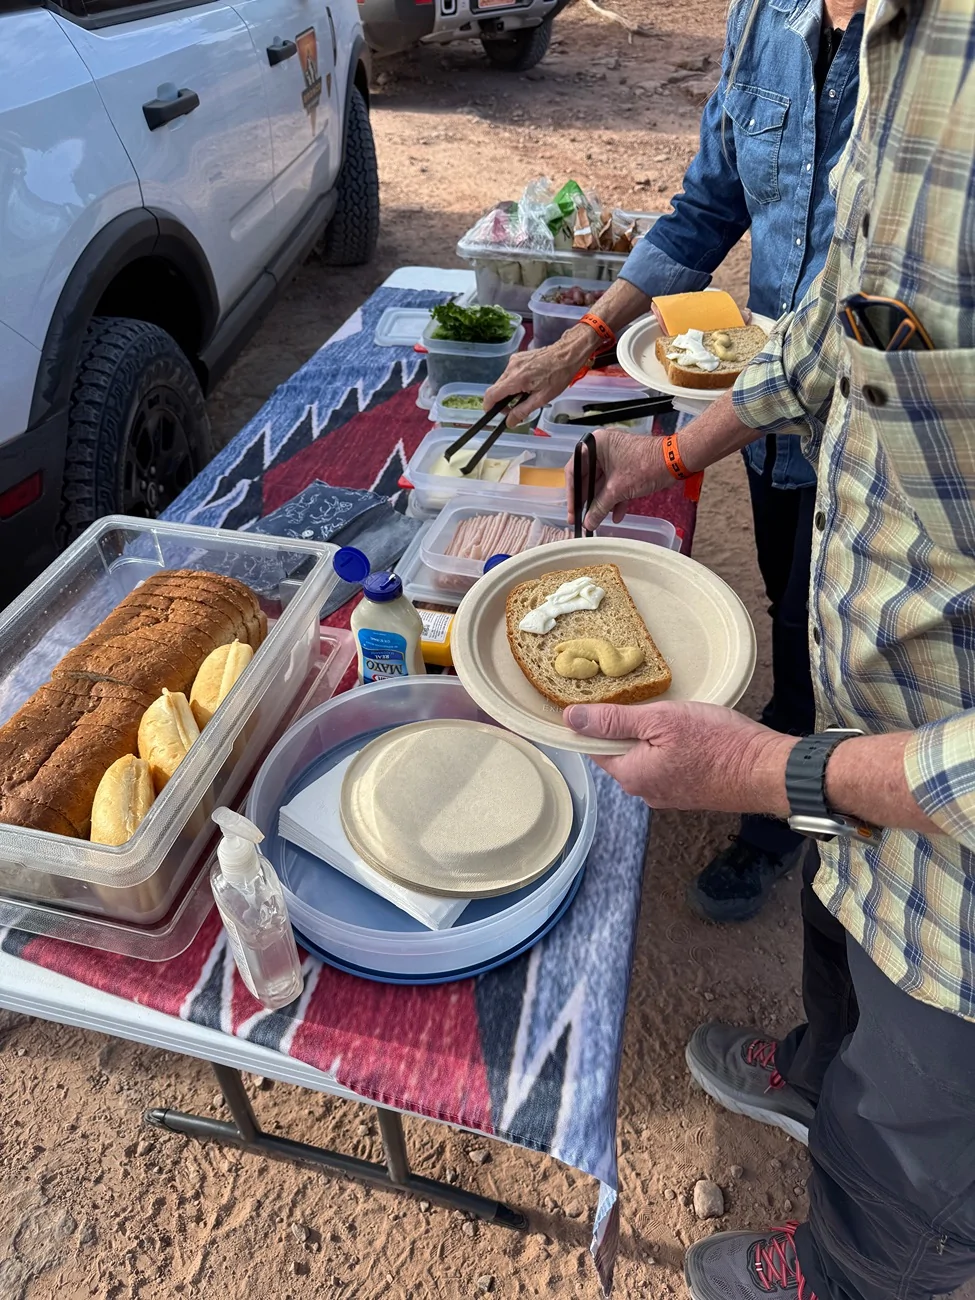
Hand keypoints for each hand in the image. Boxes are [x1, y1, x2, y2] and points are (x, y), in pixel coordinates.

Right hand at [485, 328, 593, 427]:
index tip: (492, 414)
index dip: (488, 407)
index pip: (491, 395)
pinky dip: (514, 381)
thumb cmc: (558, 375)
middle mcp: (511, 368)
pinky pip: (509, 373)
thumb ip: (523, 411)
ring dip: (509, 391)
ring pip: (503, 381)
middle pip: (496, 389)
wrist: (566, 354)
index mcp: (516, 379)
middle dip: (502, 401)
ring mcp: (513, 361)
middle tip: (516, 408)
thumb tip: (510, 422)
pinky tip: (528, 383)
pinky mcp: (517, 357)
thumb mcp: (542, 398)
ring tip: (526, 394)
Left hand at [563, 700, 795, 814]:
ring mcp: (669, 794)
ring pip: (646, 757)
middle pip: (621, 752)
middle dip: (629, 727)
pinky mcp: (690, 791)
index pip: (594, 747)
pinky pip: (668, 765)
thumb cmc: (717, 743)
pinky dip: (672, 747)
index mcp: (631, 776)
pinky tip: (689, 732)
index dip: (597, 721)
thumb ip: (613, 720)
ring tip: (673, 715)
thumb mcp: (660, 720)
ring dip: (653, 736)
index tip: (608, 698)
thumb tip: (571, 718)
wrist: (767, 770)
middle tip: (649, 701)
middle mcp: (646, 792)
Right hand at [566, 428, 669, 529]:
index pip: (574, 471)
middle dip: (588, 501)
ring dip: (602, 503)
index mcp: (595, 445)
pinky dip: (615, 499)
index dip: (572, 495)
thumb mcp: (617, 490)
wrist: (676, 461)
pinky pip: (615, 484)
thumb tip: (588, 523)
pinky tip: (616, 516)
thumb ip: (599, 507)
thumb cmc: (645, 465)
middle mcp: (602, 449)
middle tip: (583, 520)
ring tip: (598, 521)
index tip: (572, 513)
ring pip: (602, 484)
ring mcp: (615, 458)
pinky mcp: (626, 466)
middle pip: (588, 478)